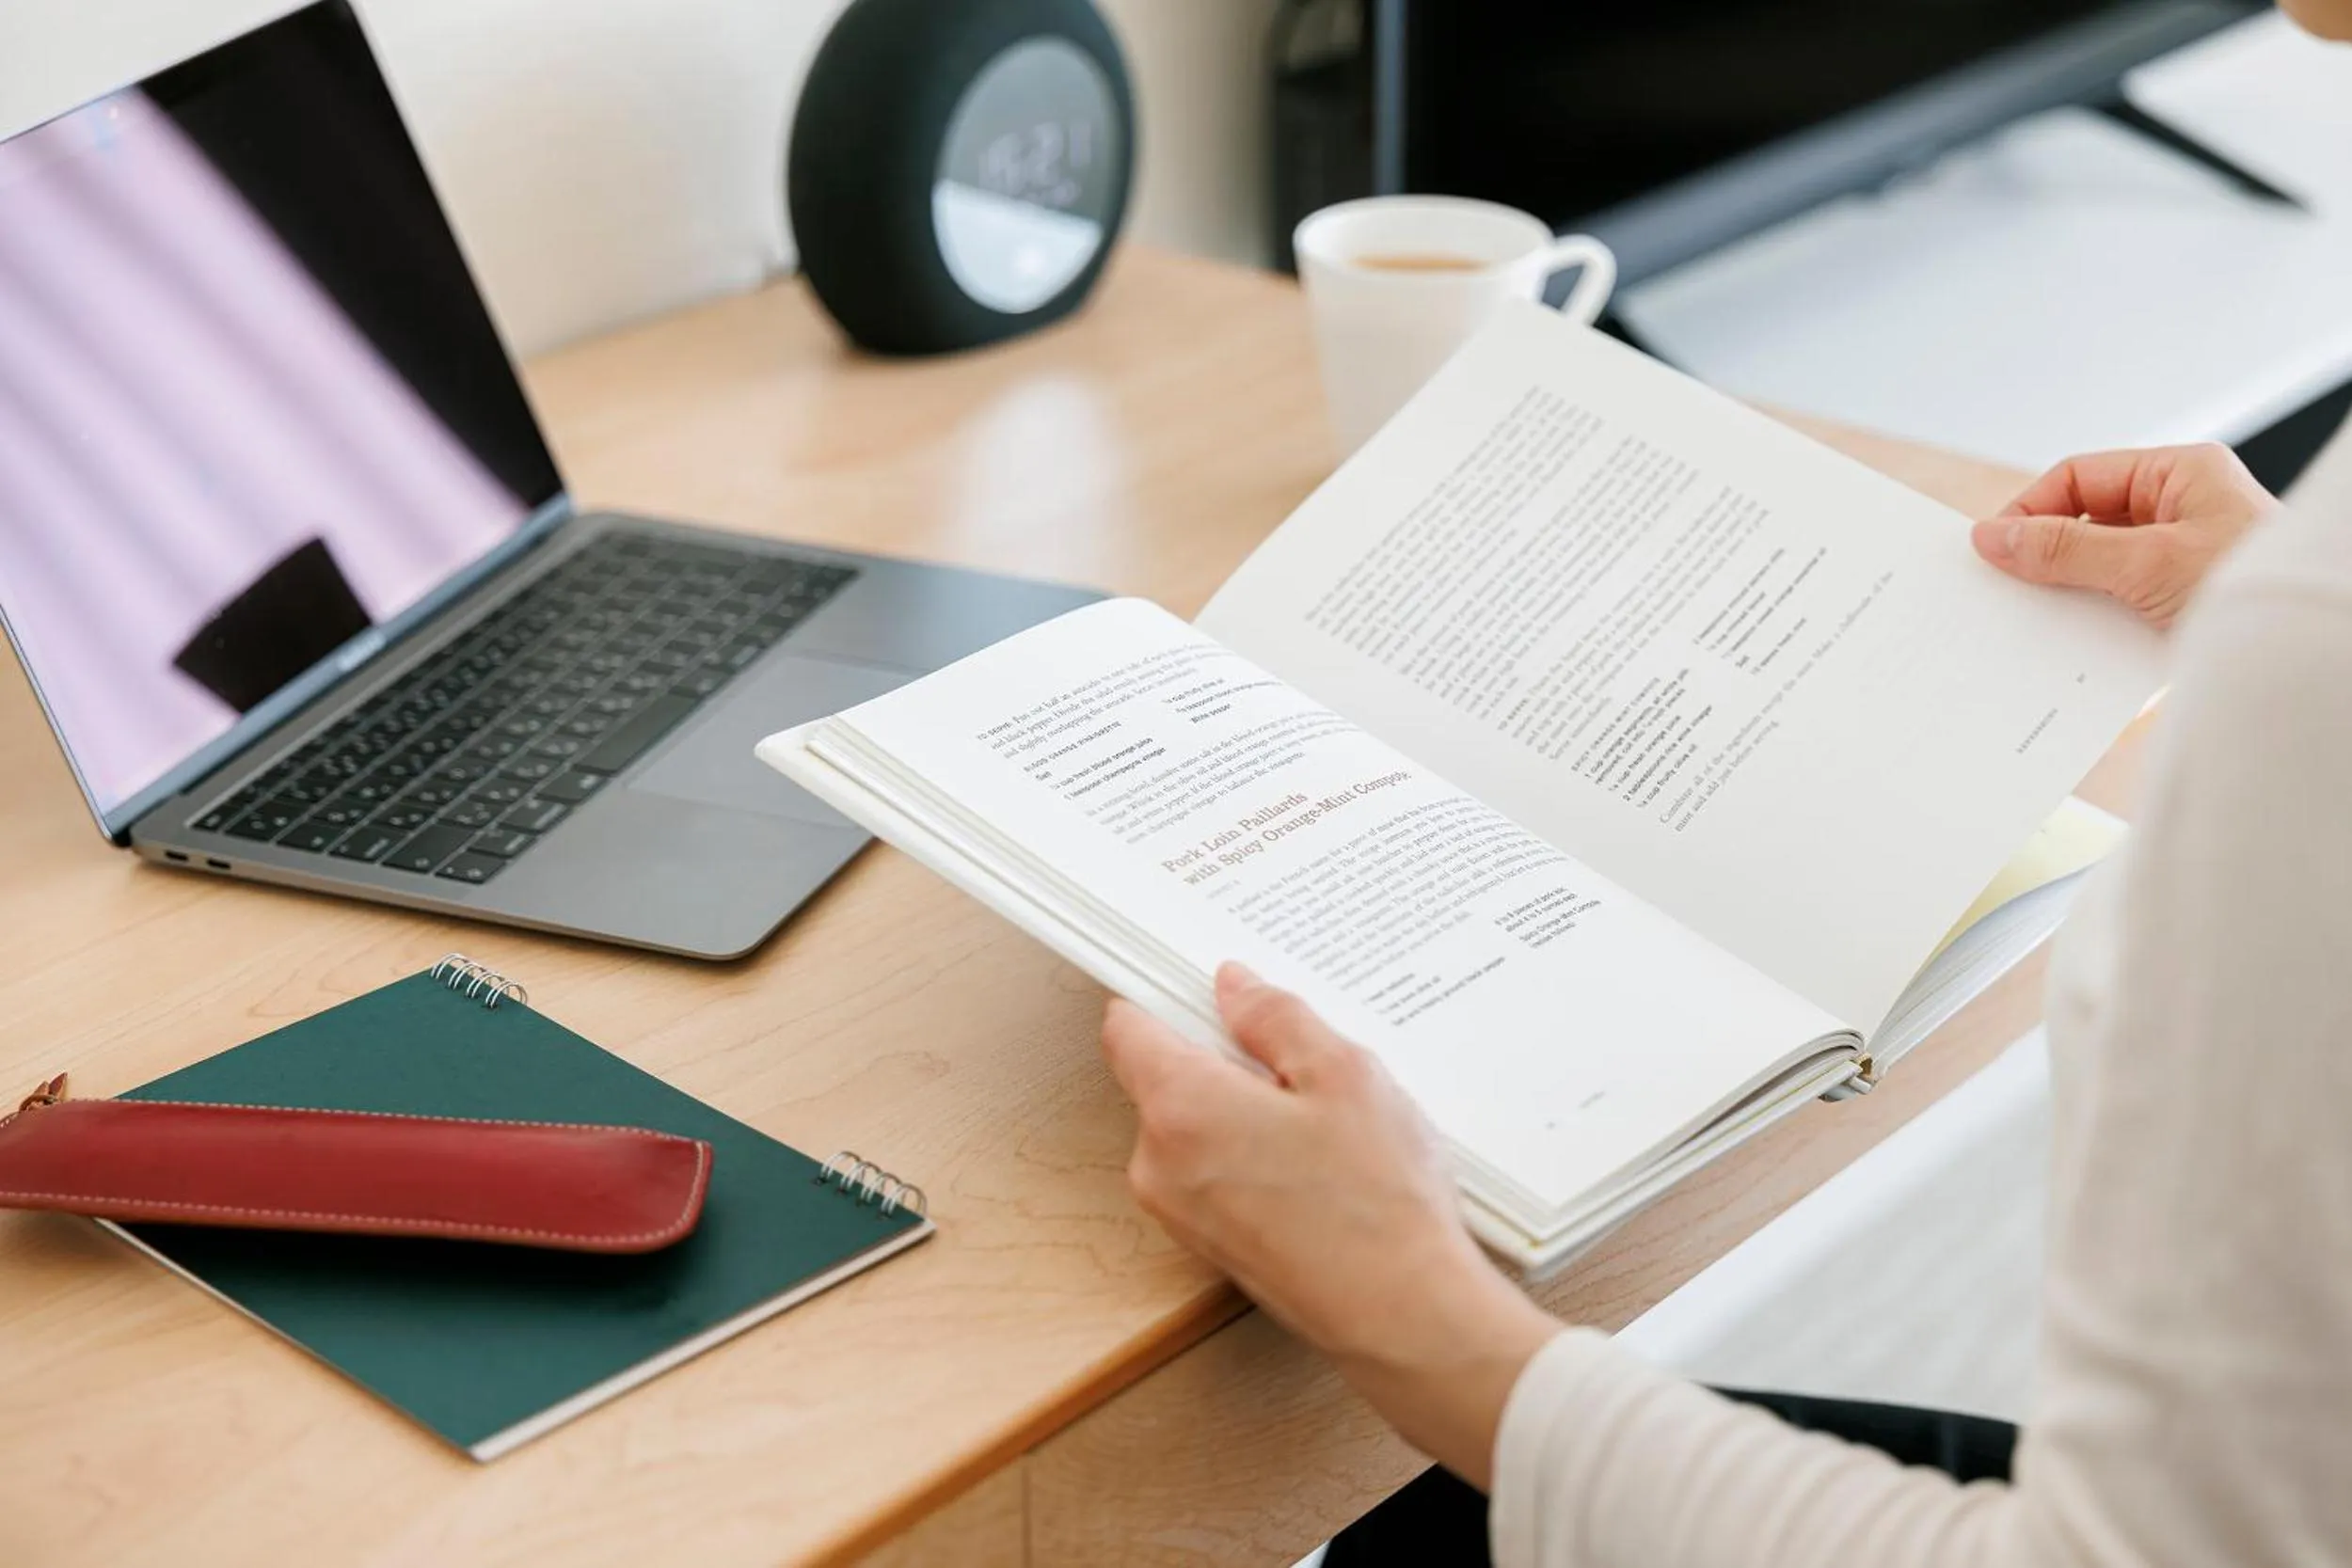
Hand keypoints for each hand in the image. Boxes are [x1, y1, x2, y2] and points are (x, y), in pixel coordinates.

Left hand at [1100, 964, 1558, 1486]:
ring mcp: (1182, 1212)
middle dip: (1223, 1055)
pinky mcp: (1212, 1245)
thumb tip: (1235, 988)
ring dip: (1244, 1108)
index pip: (1128, 1027)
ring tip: (1323, 1119)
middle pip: (1164, 1076)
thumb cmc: (1379, 1205)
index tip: (1203, 984)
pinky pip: (1215, 1172)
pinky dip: (1253, 1154)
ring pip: (1195, 1126)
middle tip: (1299, 1056)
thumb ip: (1275, 1017)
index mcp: (1179, 1108)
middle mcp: (1160, 1164)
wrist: (1404, 1319)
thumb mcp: (1343, 1074)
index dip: (1164, 994)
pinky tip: (1320, 1163)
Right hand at [1969, 442, 2277, 628]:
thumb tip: (1995, 537)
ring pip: (2097, 569)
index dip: (2031, 509)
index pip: (2081, 477)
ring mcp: (2180, 560)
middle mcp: (2181, 512)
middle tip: (2004, 586)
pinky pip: (2118, 606)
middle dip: (2044, 556)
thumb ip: (2067, 549)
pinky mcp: (2178, 606)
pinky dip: (2092, 625)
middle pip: (2084, 523)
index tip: (1993, 547)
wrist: (2316, 662)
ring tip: (2038, 622)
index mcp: (2181, 476)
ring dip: (2069, 596)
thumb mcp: (2149, 564)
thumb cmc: (2258, 593)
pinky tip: (2075, 649)